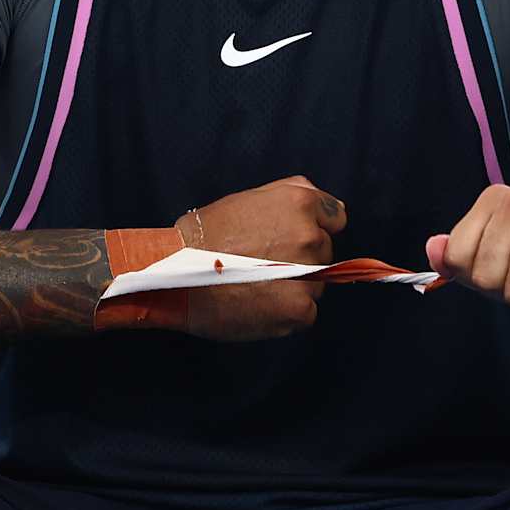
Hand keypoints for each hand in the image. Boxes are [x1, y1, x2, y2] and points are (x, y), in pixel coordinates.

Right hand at [172, 175, 347, 342]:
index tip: (286, 240)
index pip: (334, 219)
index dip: (309, 229)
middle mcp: (310, 235)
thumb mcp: (250, 198)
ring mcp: (308, 273)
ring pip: (316, 284)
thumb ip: (293, 197)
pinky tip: (257, 304)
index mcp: (300, 202)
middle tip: (261, 263)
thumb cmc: (206, 235)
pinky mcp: (300, 308)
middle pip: (323, 253)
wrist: (175, 274)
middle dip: (300, 259)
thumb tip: (334, 211)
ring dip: (293, 287)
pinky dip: (285, 312)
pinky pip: (306, 312)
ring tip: (254, 285)